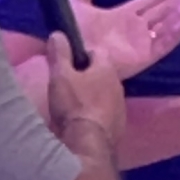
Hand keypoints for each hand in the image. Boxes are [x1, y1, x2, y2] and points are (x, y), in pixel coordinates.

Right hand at [45, 31, 126, 157]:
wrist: (88, 145)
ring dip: (92, 97)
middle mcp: (119, 86)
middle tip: (67, 86)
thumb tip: (59, 34)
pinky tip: (82, 122)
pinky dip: (96, 115)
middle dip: (86, 77)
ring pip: (104, 95)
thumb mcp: (61, 75)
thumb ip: (59, 53)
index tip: (66, 64)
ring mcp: (121, 108)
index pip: (96, 52)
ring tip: (73, 106)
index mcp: (107, 69)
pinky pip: (106, 114)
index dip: (79, 55)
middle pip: (101, 74)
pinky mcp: (118, 127)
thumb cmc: (74, 105)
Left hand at [71, 0, 179, 79]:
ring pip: (164, 28)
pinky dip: (173, 36)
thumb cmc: (72, 32)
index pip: (144, 4)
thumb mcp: (75, 5)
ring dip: (178, 17)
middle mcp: (133, 30)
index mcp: (120, 17)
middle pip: (159, 15)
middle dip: (174, 7)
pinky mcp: (143, 57)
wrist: (73, 55)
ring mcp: (140, 44)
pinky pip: (162, 45)